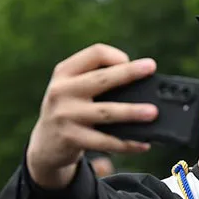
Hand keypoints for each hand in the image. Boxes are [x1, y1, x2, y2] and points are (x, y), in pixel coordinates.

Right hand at [26, 44, 158, 188]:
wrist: (46, 143)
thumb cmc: (70, 111)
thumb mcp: (73, 89)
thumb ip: (96, 81)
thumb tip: (141, 85)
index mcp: (65, 72)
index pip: (94, 54)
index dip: (117, 56)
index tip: (135, 64)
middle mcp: (62, 90)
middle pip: (101, 79)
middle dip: (128, 72)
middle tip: (150, 68)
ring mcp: (66, 114)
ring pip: (106, 112)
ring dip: (131, 112)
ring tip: (152, 112)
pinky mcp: (71, 138)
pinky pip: (105, 141)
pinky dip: (127, 144)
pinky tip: (143, 144)